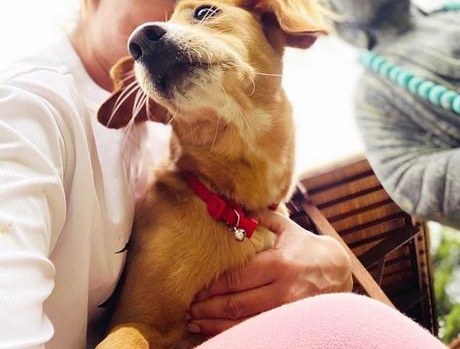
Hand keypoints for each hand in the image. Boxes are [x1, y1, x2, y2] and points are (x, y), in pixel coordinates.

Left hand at [186, 210, 352, 335]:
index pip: (237, 277)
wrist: (338, 272)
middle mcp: (281, 289)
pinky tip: (218, 331)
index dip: (213, 286)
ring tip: (195, 322)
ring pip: (244, 322)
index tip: (195, 289)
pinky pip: (257, 330)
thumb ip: (263, 218)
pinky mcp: (290, 323)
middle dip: (208, 307)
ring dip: (216, 324)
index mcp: (278, 263)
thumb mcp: (288, 228)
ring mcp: (286, 310)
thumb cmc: (308, 247)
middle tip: (188, 308)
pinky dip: (235, 333)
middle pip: (236, 302)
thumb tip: (238, 206)